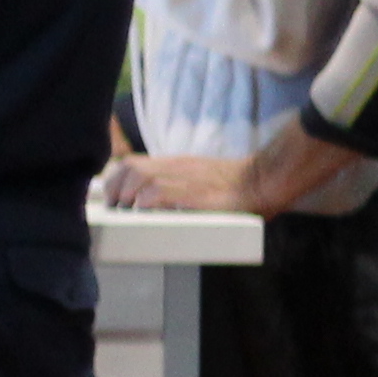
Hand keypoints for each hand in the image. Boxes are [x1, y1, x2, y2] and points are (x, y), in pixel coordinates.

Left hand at [97, 153, 260, 213]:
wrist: (262, 181)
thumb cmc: (239, 187)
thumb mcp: (202, 179)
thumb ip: (182, 185)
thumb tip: (157, 204)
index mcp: (177, 165)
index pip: (133, 162)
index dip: (116, 180)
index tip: (114, 198)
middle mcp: (176, 168)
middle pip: (130, 167)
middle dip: (116, 188)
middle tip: (118, 207)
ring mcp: (184, 178)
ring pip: (139, 177)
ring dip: (128, 195)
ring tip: (131, 211)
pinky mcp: (191, 192)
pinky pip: (156, 193)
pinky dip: (146, 204)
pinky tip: (149, 213)